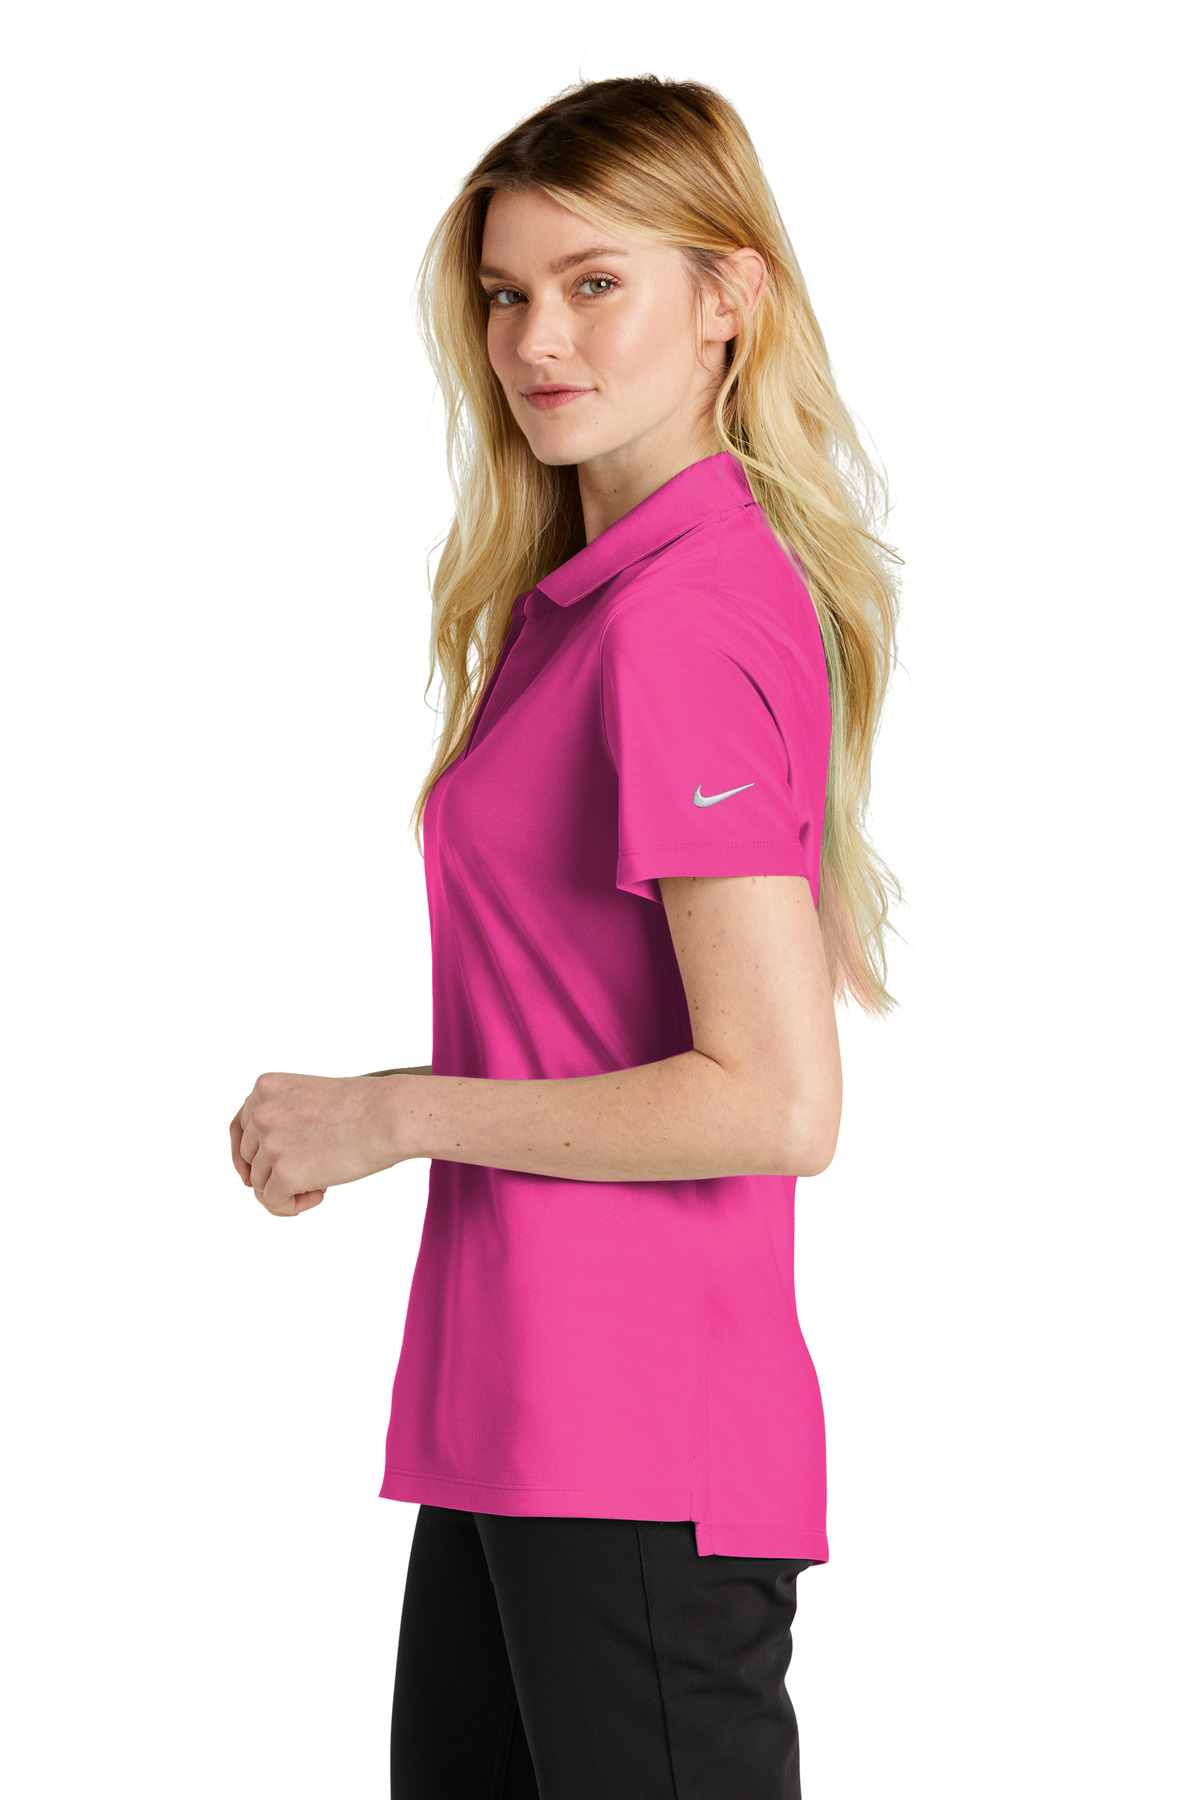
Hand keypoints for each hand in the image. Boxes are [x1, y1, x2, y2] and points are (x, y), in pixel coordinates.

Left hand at [229, 1070, 408, 1216]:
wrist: (389, 1116)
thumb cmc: (363, 1108)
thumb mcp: (309, 1099)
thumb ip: (281, 1121)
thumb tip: (256, 1172)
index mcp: (265, 1088)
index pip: (240, 1127)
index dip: (250, 1154)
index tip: (258, 1173)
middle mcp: (260, 1112)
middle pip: (248, 1158)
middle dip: (273, 1173)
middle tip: (308, 1177)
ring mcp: (270, 1142)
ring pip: (260, 1184)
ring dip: (288, 1190)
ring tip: (322, 1182)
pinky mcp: (284, 1172)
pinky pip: (273, 1203)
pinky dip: (293, 1207)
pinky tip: (320, 1194)